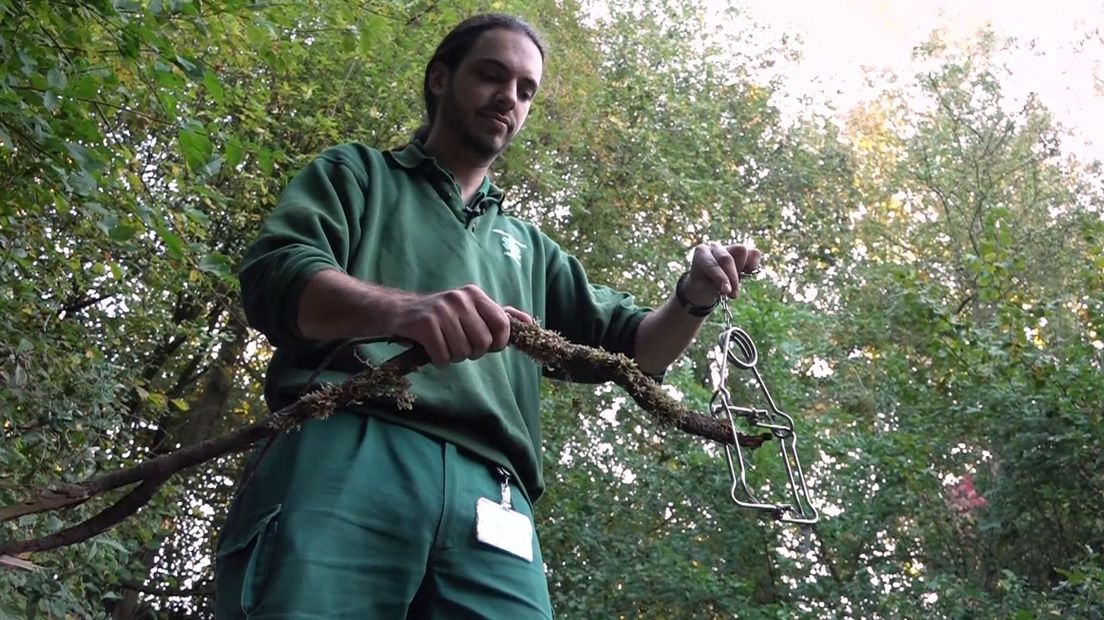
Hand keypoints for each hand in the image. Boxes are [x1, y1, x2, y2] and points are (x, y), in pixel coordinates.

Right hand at [388, 284, 532, 367]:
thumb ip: (500, 315)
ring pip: (462, 352)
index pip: (502, 324)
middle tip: (460, 346)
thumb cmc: (442, 316)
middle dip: (473, 352)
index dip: (498, 342)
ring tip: (445, 346)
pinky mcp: (425, 324)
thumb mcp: (472, 309)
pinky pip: (443, 356)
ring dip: (454, 357)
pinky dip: (439, 360)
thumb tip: (529, 322)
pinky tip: (433, 350)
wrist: (400, 312)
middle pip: (482, 342)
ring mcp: (441, 310)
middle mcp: (459, 299)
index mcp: (475, 294)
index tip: (488, 346)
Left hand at [683, 243, 761, 304]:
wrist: (708, 285)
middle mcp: (715, 248)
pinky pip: (754, 254)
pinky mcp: (745, 251)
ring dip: (742, 269)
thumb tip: (728, 289)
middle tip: (733, 294)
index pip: (712, 264)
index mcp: (701, 253)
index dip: (721, 278)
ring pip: (742, 251)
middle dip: (732, 278)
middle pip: (727, 258)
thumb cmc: (703, 286)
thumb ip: (712, 287)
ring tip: (737, 282)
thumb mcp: (702, 289)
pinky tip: (746, 274)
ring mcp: (730, 247)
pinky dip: (753, 265)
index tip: (727, 291)